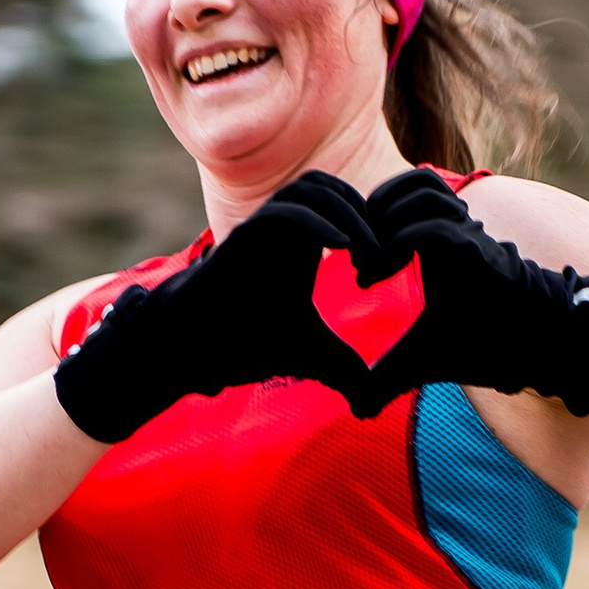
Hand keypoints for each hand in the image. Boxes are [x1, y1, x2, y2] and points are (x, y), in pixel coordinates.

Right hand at [51, 176, 379, 440]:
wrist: (199, 351)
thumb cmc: (249, 345)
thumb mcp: (313, 357)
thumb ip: (345, 368)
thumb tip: (372, 400)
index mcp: (303, 244)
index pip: (348, 205)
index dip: (375, 227)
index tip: (388, 269)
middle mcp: (283, 228)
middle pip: (333, 187)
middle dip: (366, 214)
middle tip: (383, 258)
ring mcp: (261, 227)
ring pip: (310, 187)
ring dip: (345, 211)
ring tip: (365, 252)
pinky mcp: (242, 237)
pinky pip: (284, 210)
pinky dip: (315, 220)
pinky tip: (340, 248)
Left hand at [345, 171, 588, 422]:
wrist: (533, 352)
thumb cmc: (482, 346)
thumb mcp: (421, 361)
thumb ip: (387, 377)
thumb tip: (358, 409)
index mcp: (440, 240)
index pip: (402, 194)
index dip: (370, 219)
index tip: (356, 270)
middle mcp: (457, 229)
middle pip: (412, 180)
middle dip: (375, 208)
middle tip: (356, 258)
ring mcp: (471, 237)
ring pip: (423, 191)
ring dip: (387, 219)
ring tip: (371, 264)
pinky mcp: (480, 256)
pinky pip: (433, 229)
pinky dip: (399, 242)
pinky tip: (381, 277)